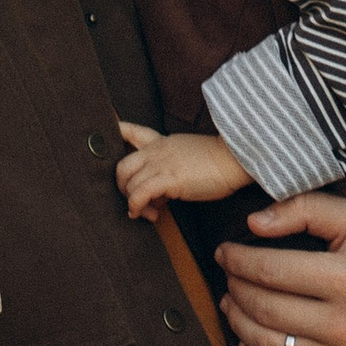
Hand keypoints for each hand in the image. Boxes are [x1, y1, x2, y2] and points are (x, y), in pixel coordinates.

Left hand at [118, 122, 247, 215]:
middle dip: (122, 188)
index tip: (109, 144)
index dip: (115, 135)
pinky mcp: (169, 178)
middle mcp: (157, 150)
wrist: (236, 158)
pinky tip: (148, 214)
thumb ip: (169, 169)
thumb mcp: (188, 157)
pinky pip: (140, 193)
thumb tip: (158, 194)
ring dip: (134, 203)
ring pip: (129, 183)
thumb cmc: (219, 162)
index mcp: (161, 142)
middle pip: (121, 166)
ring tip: (149, 214)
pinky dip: (138, 207)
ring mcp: (162, 163)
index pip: (130, 131)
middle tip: (136, 202)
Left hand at [216, 193, 345, 345]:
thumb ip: (306, 209)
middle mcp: (345, 323)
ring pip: (268, 343)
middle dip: (234, 287)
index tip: (223, 250)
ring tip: (229, 302)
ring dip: (238, 322)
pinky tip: (247, 338)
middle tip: (225, 273)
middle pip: (263, 307)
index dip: (237, 259)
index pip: (270, 270)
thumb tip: (253, 223)